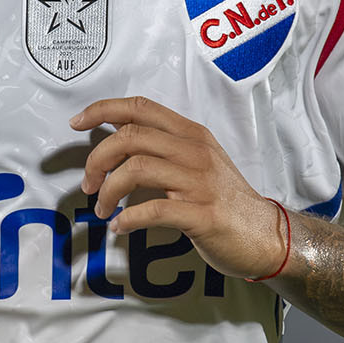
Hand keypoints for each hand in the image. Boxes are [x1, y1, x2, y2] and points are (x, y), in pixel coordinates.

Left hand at [70, 96, 287, 279]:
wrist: (266, 234)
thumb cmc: (226, 200)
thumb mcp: (198, 161)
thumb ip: (164, 146)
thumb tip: (118, 136)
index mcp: (191, 135)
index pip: (141, 107)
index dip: (103, 110)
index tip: (77, 123)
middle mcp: (195, 152)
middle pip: (130, 137)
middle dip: (97, 159)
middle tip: (89, 185)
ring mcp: (200, 183)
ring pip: (137, 169)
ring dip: (109, 191)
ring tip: (104, 209)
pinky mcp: (203, 215)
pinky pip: (154, 210)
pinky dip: (129, 219)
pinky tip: (121, 227)